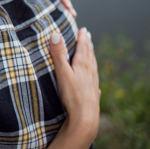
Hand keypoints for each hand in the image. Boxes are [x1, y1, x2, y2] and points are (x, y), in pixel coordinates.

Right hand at [49, 28, 99, 147]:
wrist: (85, 118)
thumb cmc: (72, 95)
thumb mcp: (62, 72)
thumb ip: (58, 54)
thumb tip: (55, 35)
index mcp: (82, 65)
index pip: (83, 47)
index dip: (82, 38)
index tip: (83, 29)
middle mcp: (90, 72)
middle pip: (89, 55)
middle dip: (88, 45)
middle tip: (88, 36)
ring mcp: (93, 83)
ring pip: (93, 66)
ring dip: (92, 57)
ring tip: (91, 52)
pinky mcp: (93, 93)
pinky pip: (95, 79)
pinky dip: (94, 74)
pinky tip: (94, 79)